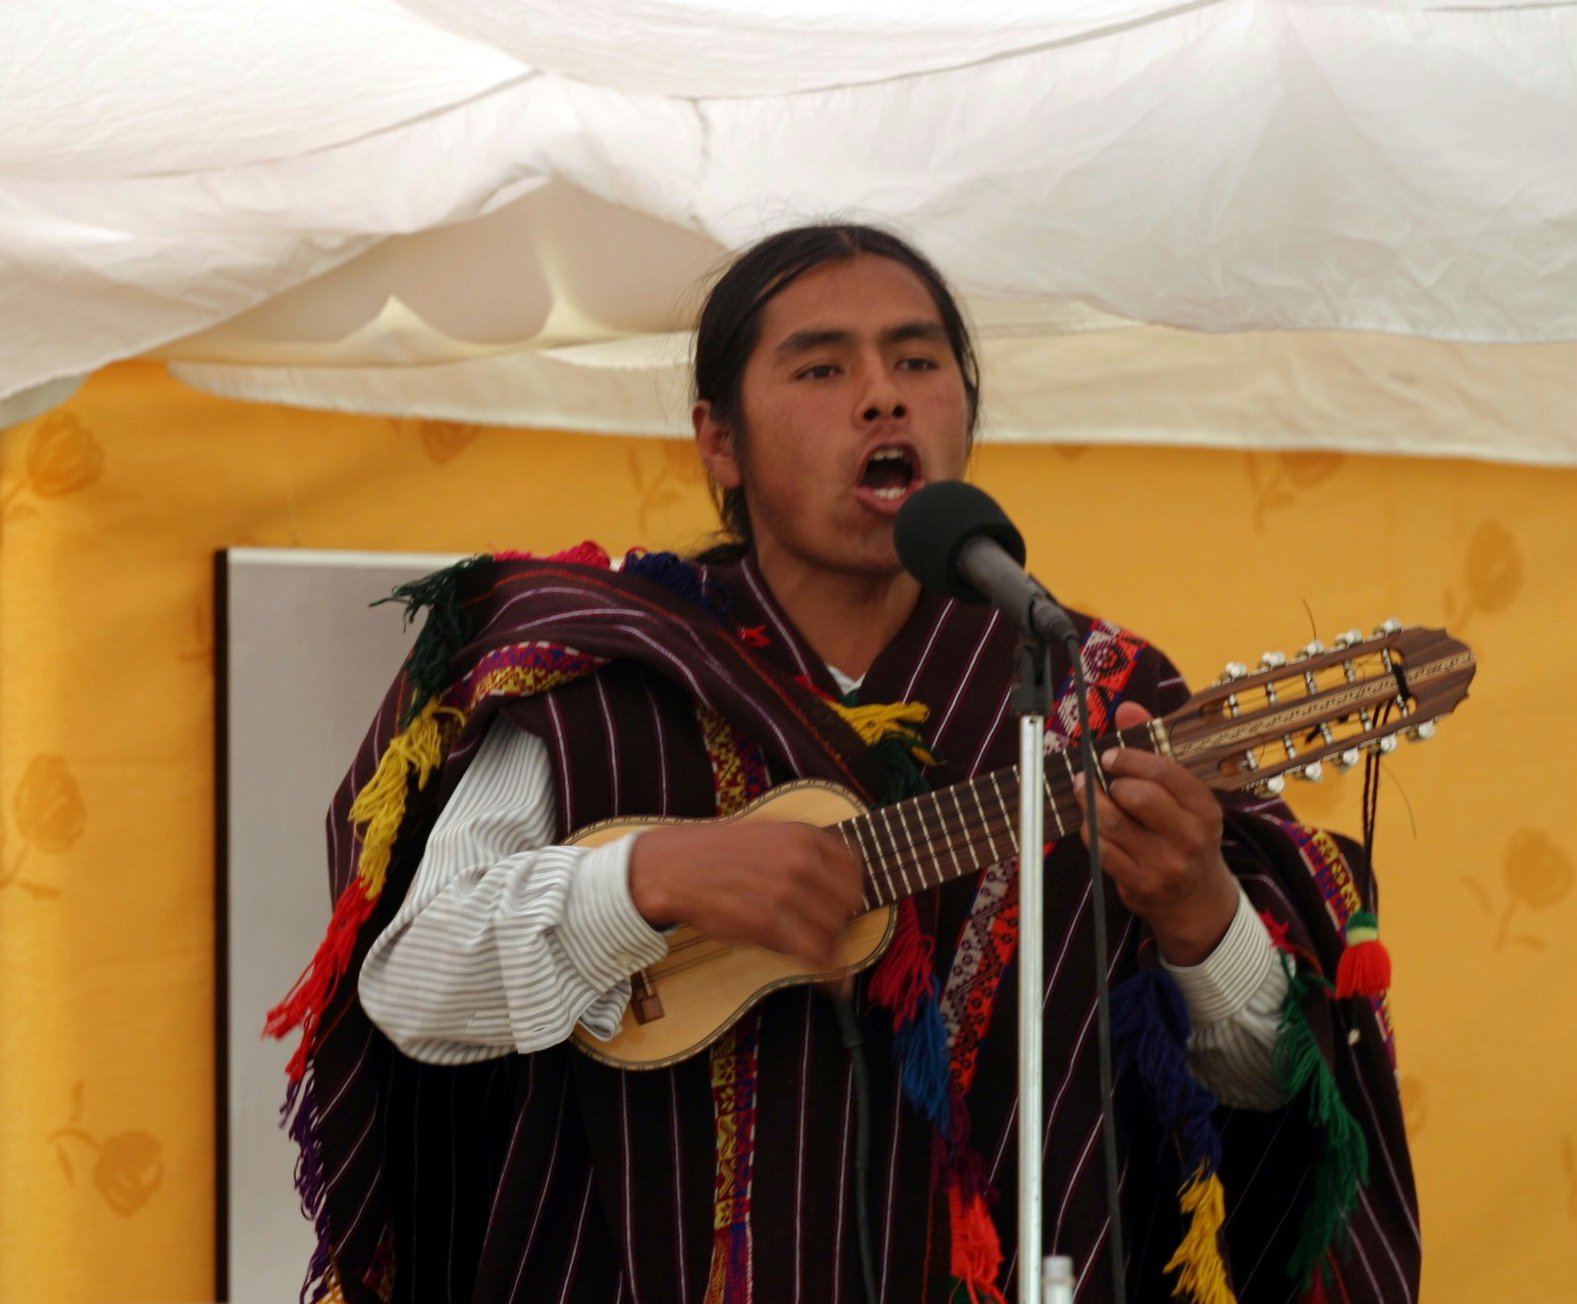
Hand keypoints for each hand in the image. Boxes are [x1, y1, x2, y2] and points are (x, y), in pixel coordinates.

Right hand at [628, 818, 864, 971]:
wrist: (674, 869)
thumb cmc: (716, 852)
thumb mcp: (767, 830)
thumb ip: (803, 845)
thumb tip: (840, 867)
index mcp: (803, 835)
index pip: (853, 867)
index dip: (851, 889)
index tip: (844, 903)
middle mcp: (801, 860)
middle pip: (848, 900)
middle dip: (842, 919)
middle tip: (829, 930)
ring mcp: (787, 892)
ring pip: (834, 929)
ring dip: (831, 945)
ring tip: (820, 951)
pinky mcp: (770, 923)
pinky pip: (816, 953)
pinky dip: (829, 972)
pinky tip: (834, 983)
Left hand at [1073, 701, 1239, 965]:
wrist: (1197, 901)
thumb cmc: (1184, 834)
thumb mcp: (1182, 796)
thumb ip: (1154, 748)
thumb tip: (1126, 708)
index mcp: (1205, 809)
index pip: (1165, 772)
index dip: (1130, 758)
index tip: (1110, 756)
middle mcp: (1189, 837)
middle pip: (1137, 797)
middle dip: (1112, 782)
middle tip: (1101, 778)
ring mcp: (1164, 864)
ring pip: (1111, 823)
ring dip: (1092, 804)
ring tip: (1088, 795)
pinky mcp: (1139, 885)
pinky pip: (1100, 849)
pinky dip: (1089, 832)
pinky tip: (1094, 826)